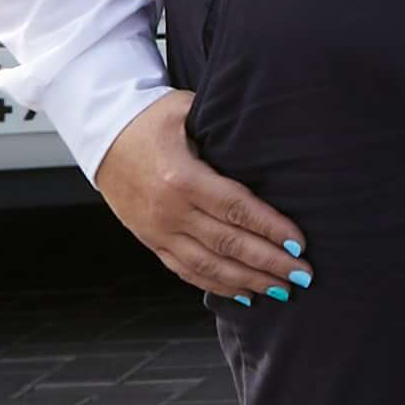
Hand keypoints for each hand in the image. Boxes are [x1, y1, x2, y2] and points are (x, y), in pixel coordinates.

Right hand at [95, 91, 307, 302]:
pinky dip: (217, 285)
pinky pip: (187, 271)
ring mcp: (158, 231)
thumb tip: (270, 133)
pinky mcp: (151, 241)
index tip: (300, 243)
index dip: (270, 229)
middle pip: (228, 244)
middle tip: (303, 275)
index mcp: (181, 178)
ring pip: (209, 266)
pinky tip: (245, 293)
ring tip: (283, 290)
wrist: (101, 135)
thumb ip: (225, 126)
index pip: (236, 209)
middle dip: (269, 262)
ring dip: (249, 281)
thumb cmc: (150, 119)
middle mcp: (169, 211)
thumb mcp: (186, 110)